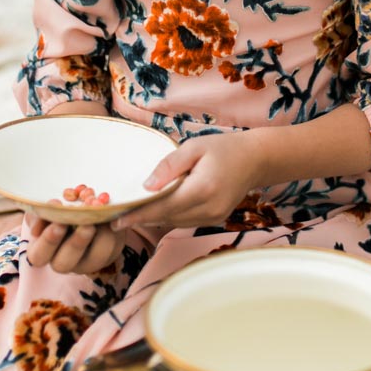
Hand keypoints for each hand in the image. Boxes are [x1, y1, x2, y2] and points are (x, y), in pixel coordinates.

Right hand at [26, 203, 124, 273]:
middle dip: (76, 243)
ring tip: (103, 216)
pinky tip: (114, 214)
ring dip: (101, 236)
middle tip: (86, 226)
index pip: (39, 256)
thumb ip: (43, 210)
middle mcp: (63, 262)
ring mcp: (87, 262)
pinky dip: (115, 230)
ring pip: (96, 257)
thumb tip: (51, 206)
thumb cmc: (56, 212)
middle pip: (65, 263)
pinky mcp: (108, 255)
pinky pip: (114, 247)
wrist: (79, 214)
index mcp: (43, 252)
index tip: (58, 223)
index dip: (49, 241)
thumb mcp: (45, 210)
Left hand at [113, 132, 263, 232]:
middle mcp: (208, 208)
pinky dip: (169, 217)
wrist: (254, 159)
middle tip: (115, 219)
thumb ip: (168, 166)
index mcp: (202, 189)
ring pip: (175, 222)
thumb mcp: (193, 148)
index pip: (163, 207)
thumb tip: (146, 186)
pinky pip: (185, 221)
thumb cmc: (222, 148)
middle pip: (166, 218)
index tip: (116, 221)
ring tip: (131, 216)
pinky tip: (156, 211)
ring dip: (154, 219)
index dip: (138, 215)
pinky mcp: (215, 219)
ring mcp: (213, 217)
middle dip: (141, 219)